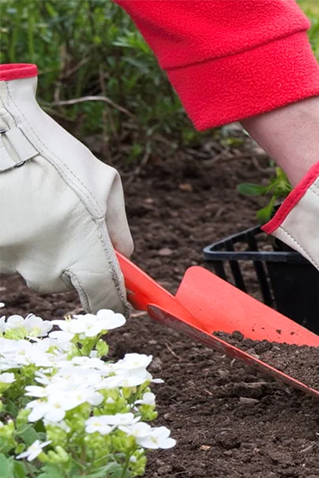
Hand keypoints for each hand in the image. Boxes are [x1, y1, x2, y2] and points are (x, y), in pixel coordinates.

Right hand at [0, 64, 132, 312]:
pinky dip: (11, 237)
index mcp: (84, 252)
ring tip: (31, 207)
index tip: (115, 295)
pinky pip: (7, 254)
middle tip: (62, 223)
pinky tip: (12, 208)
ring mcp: (11, 262)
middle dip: (67, 260)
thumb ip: (118, 226)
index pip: (102, 296)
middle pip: (62, 281)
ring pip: (30, 266)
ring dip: (35, 247)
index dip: (111, 297)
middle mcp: (45, 266)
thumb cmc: (54, 156)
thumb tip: (124, 255)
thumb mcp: (104, 183)